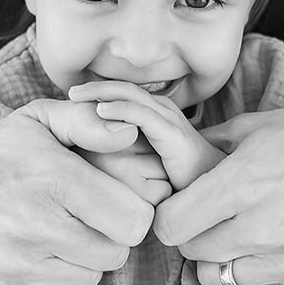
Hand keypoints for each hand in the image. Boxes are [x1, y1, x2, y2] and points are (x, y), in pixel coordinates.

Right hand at [0, 99, 153, 284]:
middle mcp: (36, 223)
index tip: (112, 205)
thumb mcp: (38, 120)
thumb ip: (88, 120)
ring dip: (81, 261)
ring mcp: (16, 263)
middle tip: (81, 220)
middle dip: (107, 238)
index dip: (130, 213)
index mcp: (55, 178)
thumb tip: (130, 132)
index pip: (134, 221)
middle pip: (115, 254)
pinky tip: (37, 258)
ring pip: (89, 279)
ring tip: (54, 235)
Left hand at [68, 81, 225, 189]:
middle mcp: (165, 113)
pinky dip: (121, 110)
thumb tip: (99, 152)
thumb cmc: (180, 183)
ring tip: (77, 96)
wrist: (212, 197)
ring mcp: (170, 122)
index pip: (127, 94)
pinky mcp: (174, 136)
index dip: (101, 91)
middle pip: (126, 89)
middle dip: (97, 88)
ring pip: (132, 96)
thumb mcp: (149, 161)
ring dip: (102, 93)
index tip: (75, 99)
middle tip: (71, 92)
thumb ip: (132, 150)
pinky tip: (101, 111)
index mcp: (158, 115)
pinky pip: (143, 116)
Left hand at [153, 97, 283, 284]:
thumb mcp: (255, 126)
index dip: (168, 215)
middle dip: (193, 235)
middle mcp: (262, 227)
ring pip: (217, 280)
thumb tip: (169, 151)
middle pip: (192, 252)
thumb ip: (207, 144)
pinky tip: (259, 257)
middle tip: (209, 220)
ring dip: (219, 261)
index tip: (178, 208)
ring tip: (236, 238)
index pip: (171, 225)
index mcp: (242, 183)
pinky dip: (247, 283)